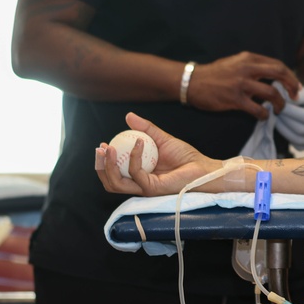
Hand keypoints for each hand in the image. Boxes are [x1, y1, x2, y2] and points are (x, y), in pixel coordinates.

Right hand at [96, 112, 218, 195]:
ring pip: (118, 183)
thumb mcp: (162, 139)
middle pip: (111, 182)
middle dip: (101, 167)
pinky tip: (137, 142)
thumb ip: (146, 129)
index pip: (115, 174)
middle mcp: (140, 183)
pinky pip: (136, 172)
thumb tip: (128, 116)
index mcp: (140, 175)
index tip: (102, 144)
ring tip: (108, 148)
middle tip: (100, 148)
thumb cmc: (186, 157)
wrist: (203, 166)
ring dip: (108, 166)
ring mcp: (146, 187)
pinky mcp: (153, 187)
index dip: (104, 163)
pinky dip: (133, 156)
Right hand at [185, 52, 301, 118]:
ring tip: (279, 109)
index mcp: (249, 58)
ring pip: (272, 93)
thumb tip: (274, 76)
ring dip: (280, 103)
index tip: (296, 87)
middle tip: (295, 97)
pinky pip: (257, 109)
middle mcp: (247, 68)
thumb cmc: (215, 74)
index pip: (278, 65)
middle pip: (280, 74)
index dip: (290, 76)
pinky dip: (264, 115)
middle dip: (292, 86)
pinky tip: (263, 116)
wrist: (192, 82)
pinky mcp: (234, 99)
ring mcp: (241, 84)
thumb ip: (254, 66)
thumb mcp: (236, 62)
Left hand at [276, 76, 303, 149]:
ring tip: (276, 118)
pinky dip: (288, 137)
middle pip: (301, 130)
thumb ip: (298, 97)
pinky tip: (283, 126)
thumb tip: (281, 101)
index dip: (290, 112)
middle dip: (285, 120)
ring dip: (283, 130)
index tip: (279, 103)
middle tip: (273, 110)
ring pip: (298, 140)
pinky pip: (299, 145)